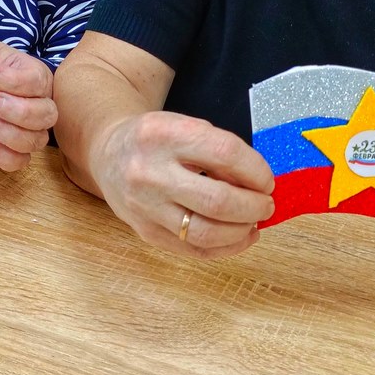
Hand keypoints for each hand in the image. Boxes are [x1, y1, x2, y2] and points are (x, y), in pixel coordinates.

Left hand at [0, 40, 55, 171]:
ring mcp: (25, 128)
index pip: (37, 80)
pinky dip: (3, 155)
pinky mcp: (10, 149)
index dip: (13, 81)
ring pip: (37, 140)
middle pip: (48, 113)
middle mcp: (35, 101)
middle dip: (20, 112)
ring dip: (11, 135)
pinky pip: (20, 161)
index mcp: (29, 72)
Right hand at [91, 110, 275, 258]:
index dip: (256, 170)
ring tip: (255, 221)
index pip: (225, 154)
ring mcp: (145, 206)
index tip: (267, 178)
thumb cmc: (155, 139)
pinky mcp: (146, 232)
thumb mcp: (182, 125)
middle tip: (267, 204)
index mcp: (163, 134)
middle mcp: (150, 172)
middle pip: (218, 200)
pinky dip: (226, 248)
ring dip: (242, 230)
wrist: (108, 153)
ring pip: (206, 232)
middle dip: (254, 206)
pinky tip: (241, 236)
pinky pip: (194, 250)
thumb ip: (217, 149)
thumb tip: (259, 182)